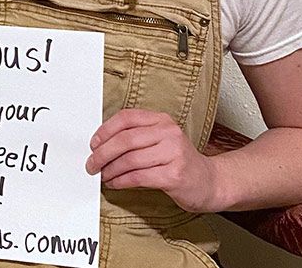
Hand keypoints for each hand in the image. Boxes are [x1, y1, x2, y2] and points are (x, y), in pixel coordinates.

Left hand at [86, 109, 222, 212]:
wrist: (209, 182)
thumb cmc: (177, 161)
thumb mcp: (159, 141)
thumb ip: (135, 137)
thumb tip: (100, 145)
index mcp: (161, 120)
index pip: (126, 118)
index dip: (105, 130)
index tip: (93, 144)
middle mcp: (169, 133)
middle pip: (125, 139)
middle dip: (102, 153)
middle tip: (92, 164)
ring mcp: (174, 153)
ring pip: (130, 159)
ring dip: (110, 170)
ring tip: (103, 176)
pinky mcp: (174, 175)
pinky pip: (139, 177)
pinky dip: (121, 181)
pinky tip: (115, 183)